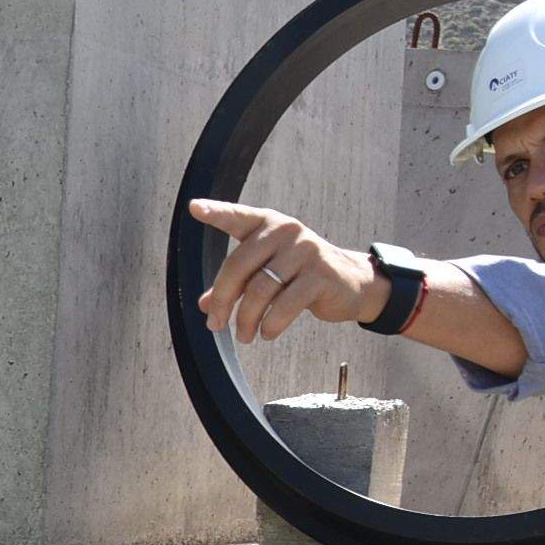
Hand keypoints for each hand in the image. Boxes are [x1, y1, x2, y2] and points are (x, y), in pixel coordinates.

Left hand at [187, 199, 386, 343]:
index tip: (194, 208)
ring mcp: (305, 250)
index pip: (237, 217)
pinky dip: (271, 324)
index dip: (216, 212)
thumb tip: (204, 306)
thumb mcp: (266, 273)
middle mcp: (285, 231)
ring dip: (245, 319)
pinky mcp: (320, 275)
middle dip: (222, 301)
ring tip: (244, 335)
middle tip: (215, 325)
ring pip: (260, 290)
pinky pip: (285, 305)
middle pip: (238, 266)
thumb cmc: (299, 275)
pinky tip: (267, 333)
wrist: (350, 283)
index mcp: (267, 224)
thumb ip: (236, 284)